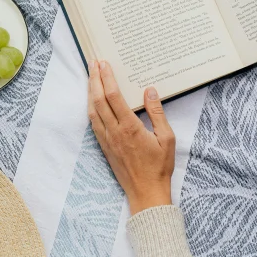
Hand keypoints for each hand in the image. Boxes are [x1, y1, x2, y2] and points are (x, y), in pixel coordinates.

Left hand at [87, 60, 174, 214]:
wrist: (146, 193)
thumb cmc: (159, 167)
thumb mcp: (167, 138)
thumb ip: (157, 113)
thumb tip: (150, 91)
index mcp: (129, 127)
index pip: (113, 96)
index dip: (107, 78)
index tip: (104, 64)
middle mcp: (114, 131)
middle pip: (98, 100)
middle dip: (94, 79)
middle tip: (93, 62)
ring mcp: (107, 139)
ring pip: (92, 110)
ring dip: (89, 91)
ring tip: (90, 76)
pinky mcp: (104, 146)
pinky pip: (93, 122)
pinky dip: (90, 107)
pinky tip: (91, 100)